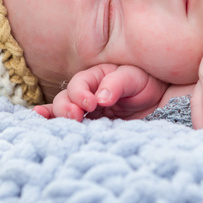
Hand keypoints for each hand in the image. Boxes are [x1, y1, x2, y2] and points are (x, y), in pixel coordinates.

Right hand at [33, 64, 168, 120]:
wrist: (160, 100)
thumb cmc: (146, 82)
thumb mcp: (135, 77)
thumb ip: (117, 84)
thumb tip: (100, 97)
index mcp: (96, 76)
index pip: (80, 83)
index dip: (80, 93)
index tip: (91, 104)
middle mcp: (87, 92)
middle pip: (67, 98)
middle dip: (67, 108)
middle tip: (76, 117)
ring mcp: (87, 110)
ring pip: (63, 112)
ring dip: (56, 117)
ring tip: (48, 123)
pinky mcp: (92, 126)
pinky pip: (69, 123)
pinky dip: (53, 123)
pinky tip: (41, 122)